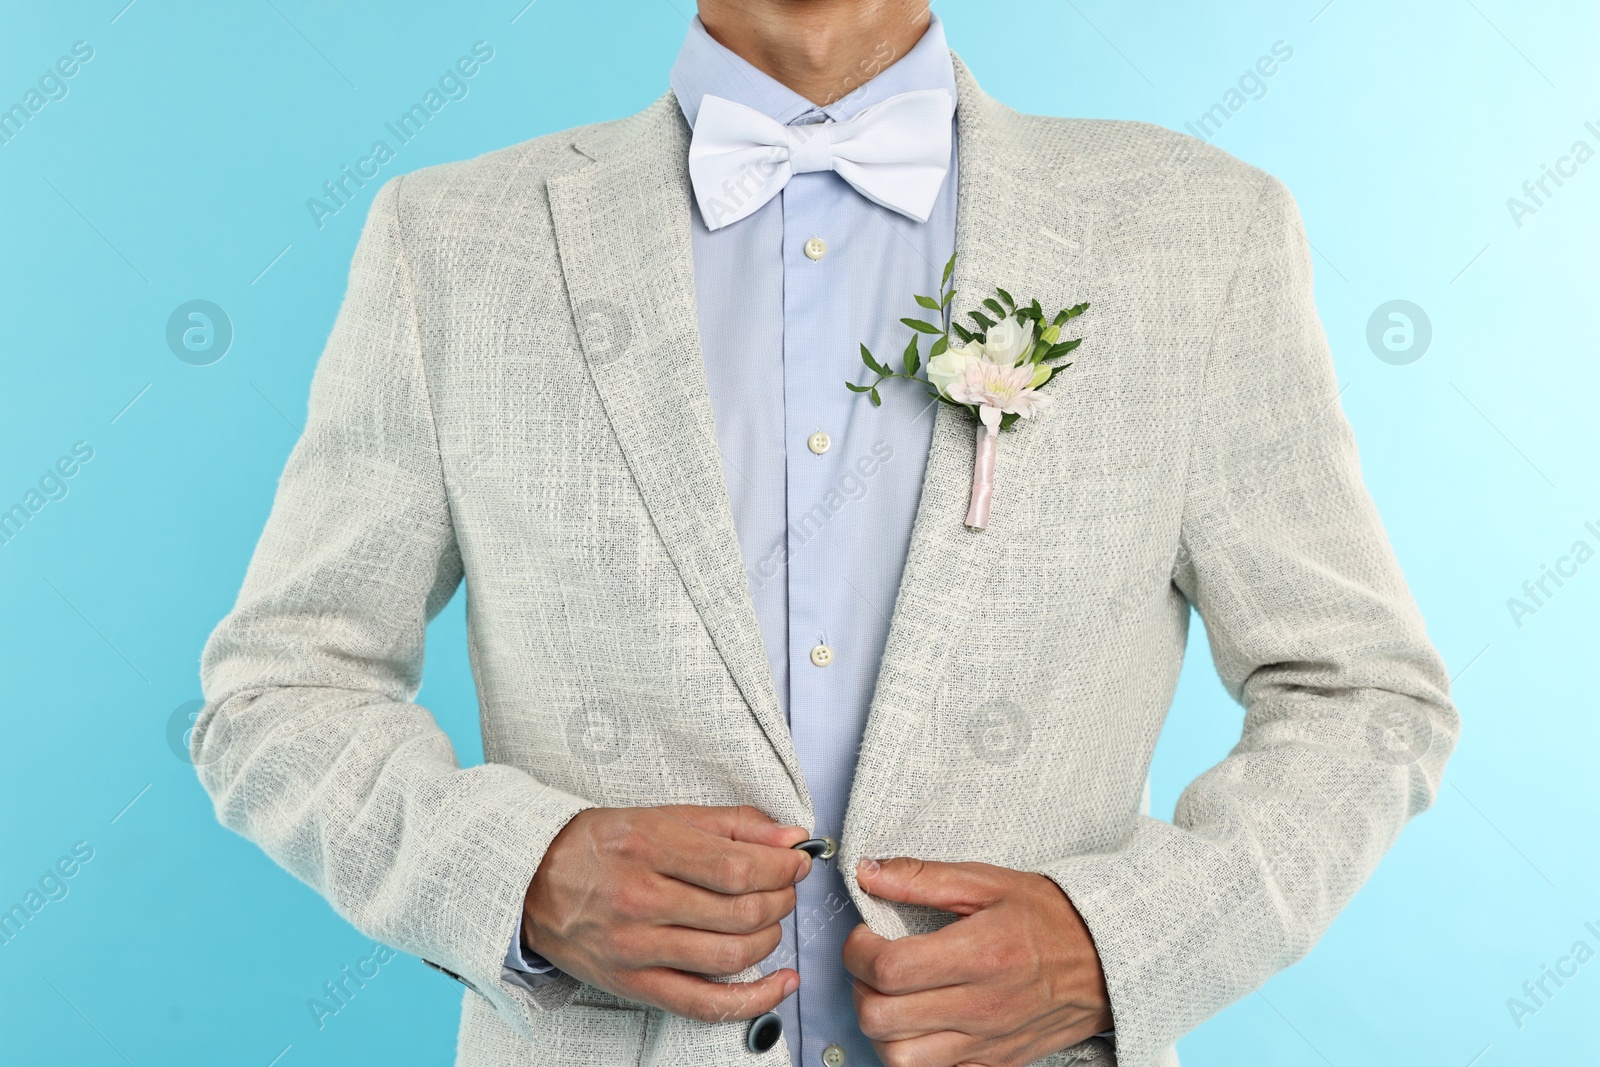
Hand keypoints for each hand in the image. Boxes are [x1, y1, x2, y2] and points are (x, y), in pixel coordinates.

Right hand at [521, 805, 811, 1022]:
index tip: (796, 864)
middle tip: (785, 889)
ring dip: (770, 938)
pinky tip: (780, 982)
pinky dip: (754, 999)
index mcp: (647, 849)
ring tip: (771, 921)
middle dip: (780, 899)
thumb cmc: (596, 846)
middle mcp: (640, 901)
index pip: (736, 867)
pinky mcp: (634, 984)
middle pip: (739, 912)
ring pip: (730, 955)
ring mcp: (636, 948)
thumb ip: (729, 824)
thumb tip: (789, 837)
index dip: (780, 869)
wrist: (530, 882)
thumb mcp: (659, 816)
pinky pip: (704, 1004)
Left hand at [844, 858, 1111, 1066]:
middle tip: (872, 965)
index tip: (863, 937)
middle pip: (882, 1018)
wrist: (1108, 960)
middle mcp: (981, 1006)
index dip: (857, 952)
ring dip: (881, 1028)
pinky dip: (914, 1054)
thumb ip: (923, 878)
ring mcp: (987, 1042)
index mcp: (979, 955)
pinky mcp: (995, 1063)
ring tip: (891, 997)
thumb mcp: (989, 882)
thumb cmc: (1051, 917)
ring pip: (900, 1058)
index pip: (888, 968)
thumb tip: (869, 873)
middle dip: (860, 988)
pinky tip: (920, 1024)